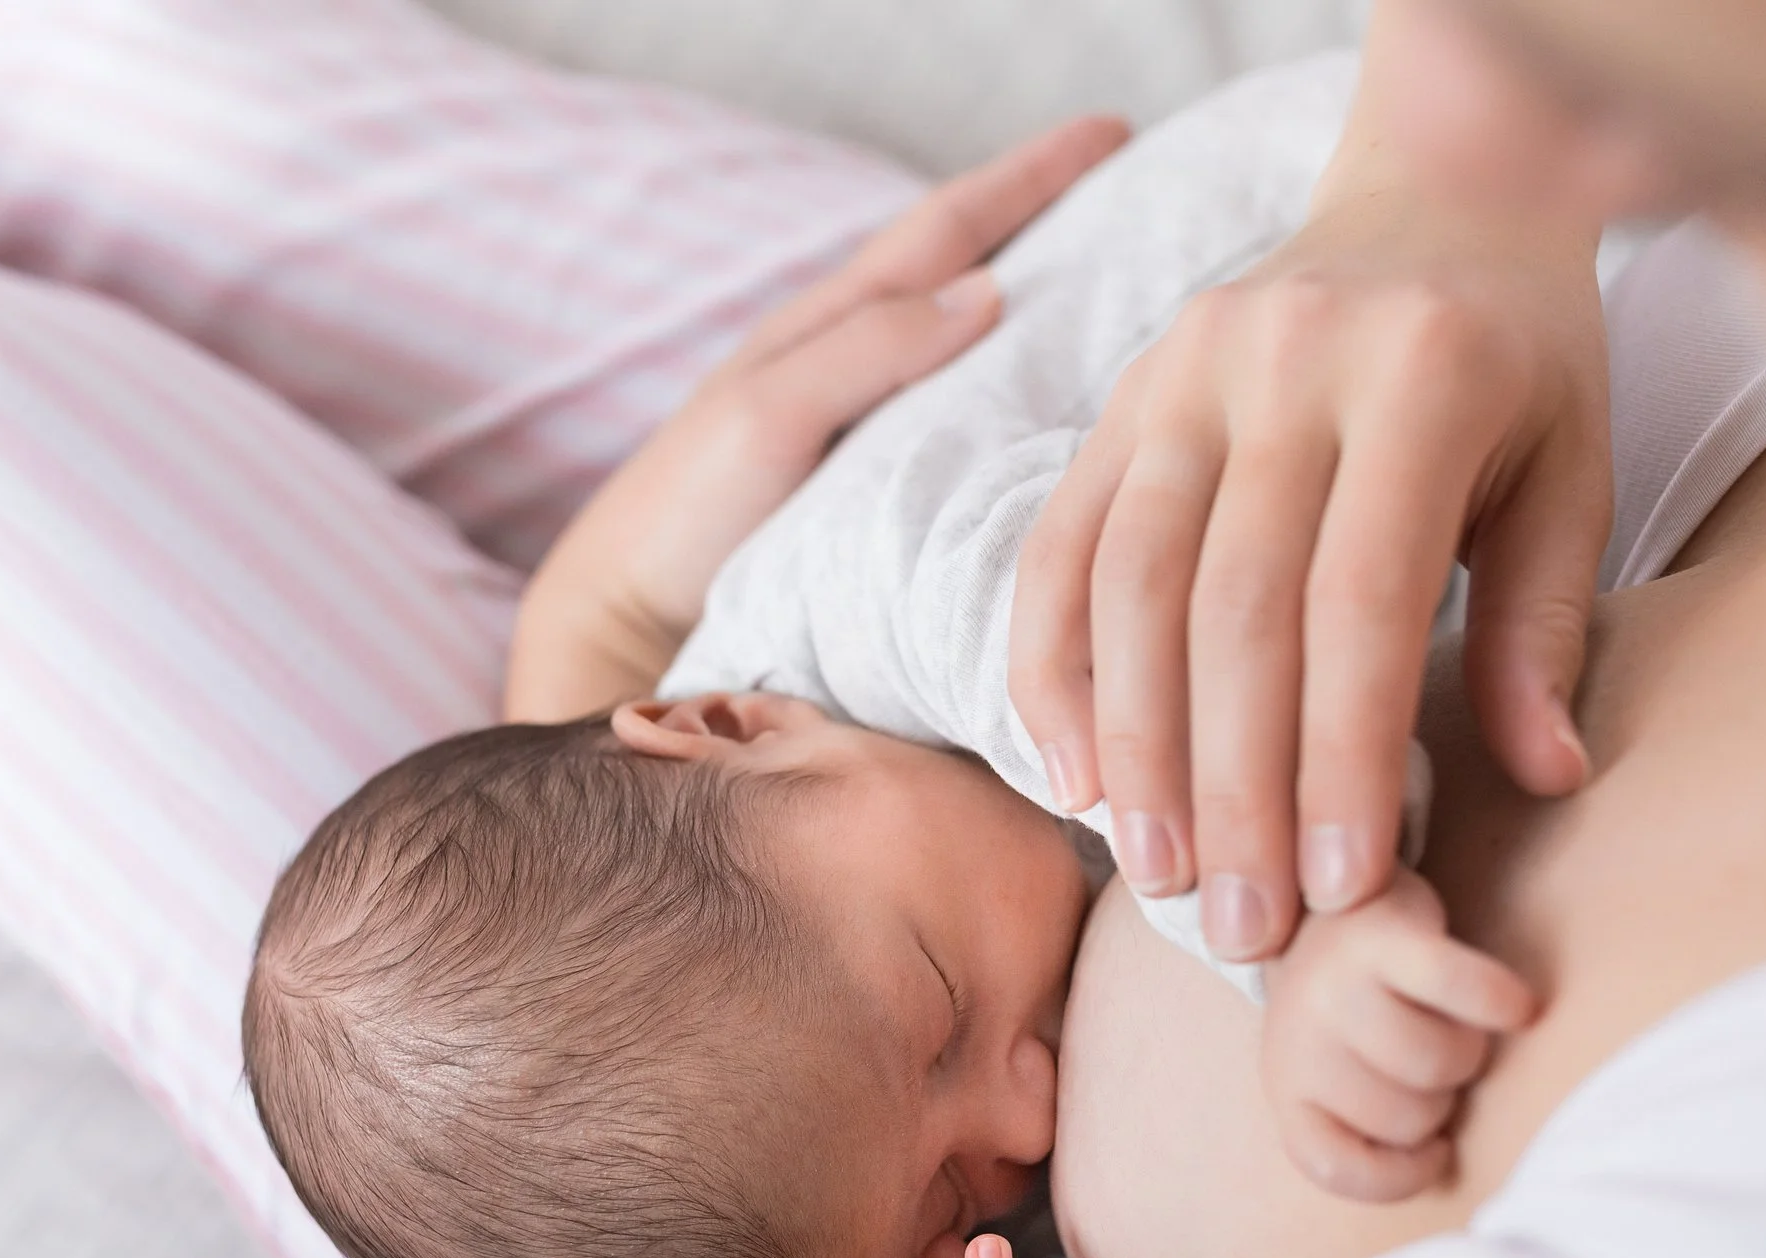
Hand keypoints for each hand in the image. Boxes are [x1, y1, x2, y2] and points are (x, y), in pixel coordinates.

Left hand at [505, 113, 1130, 722]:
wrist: (632, 615)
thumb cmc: (688, 515)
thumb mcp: (769, 417)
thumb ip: (868, 351)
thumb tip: (988, 291)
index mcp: (828, 326)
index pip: (946, 229)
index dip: (1028, 178)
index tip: (1111, 133)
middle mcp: (848, 357)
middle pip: (959, 263)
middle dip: (1043, 214)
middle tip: (1133, 186)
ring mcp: (857, 415)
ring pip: (959, 329)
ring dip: (1031, 289)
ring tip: (1111, 274)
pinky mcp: (864, 479)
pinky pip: (955, 401)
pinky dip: (1006, 372)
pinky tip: (1045, 390)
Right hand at [1009, 64, 1610, 961]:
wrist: (1432, 189)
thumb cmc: (1522, 359)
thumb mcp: (1574, 470)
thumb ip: (1545, 621)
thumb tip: (1545, 777)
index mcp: (1420, 373)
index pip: (1363, 599)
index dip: (1342, 754)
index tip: (1341, 889)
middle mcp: (1284, 358)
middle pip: (1233, 608)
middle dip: (1234, 784)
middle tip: (1243, 926)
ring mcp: (1183, 367)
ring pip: (1130, 584)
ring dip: (1134, 746)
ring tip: (1159, 876)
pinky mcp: (1122, 391)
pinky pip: (1062, 543)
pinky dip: (1052, 666)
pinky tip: (1071, 776)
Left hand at [1261, 866, 1534, 1201]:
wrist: (1337, 891)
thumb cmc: (1362, 1006)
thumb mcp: (1346, 1077)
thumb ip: (1372, 1129)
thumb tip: (1450, 1167)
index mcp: (1286, 1088)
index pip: (1338, 1168)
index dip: (1403, 1171)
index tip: (1434, 1145)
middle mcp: (1294, 1042)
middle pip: (1410, 1120)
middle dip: (1443, 1097)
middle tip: (1434, 1052)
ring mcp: (1330, 988)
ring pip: (1440, 1064)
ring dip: (1471, 1051)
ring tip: (1453, 1019)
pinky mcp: (1379, 936)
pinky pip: (1459, 988)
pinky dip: (1499, 1001)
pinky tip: (1518, 1005)